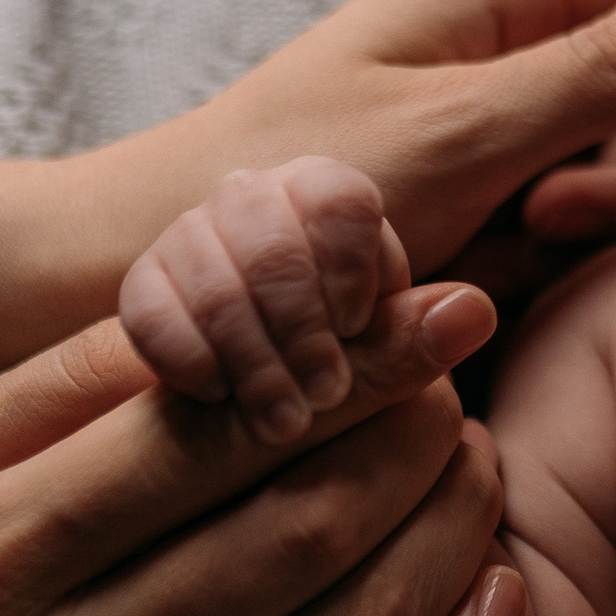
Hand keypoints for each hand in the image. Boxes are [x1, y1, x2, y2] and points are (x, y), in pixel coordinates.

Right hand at [0, 285, 524, 615]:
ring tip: (472, 452)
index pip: (209, 438)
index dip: (349, 361)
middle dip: (414, 428)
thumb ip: (75, 374)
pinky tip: (499, 593)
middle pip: (304, 531)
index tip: (442, 301)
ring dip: (453, 527)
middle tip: (454, 365)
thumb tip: (233, 278)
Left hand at [90, 0, 615, 308]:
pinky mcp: (481, 201)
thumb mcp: (458, 133)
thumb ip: (597, 66)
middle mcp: (500, 45)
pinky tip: (476, 283)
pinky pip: (568, 225)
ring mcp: (492, 126)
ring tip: (491, 260)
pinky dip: (541, 263)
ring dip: (584, 226)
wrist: (167, 306)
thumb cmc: (281, 205)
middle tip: (549, 225)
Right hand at [120, 156, 409, 443]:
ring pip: (216, 284)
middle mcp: (253, 197)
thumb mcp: (381, 338)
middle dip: (304, 332)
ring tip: (286, 424)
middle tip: (329, 397)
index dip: (352, 268)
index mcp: (323, 191)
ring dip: (255, 361)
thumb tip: (473, 314)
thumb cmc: (341, 351)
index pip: (338, 199)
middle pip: (275, 247)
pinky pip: (152, 312)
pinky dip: (189, 358)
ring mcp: (190, 236)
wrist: (253, 371)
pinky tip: (219, 398)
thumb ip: (416, 329)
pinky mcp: (142, 285)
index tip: (359, 328)